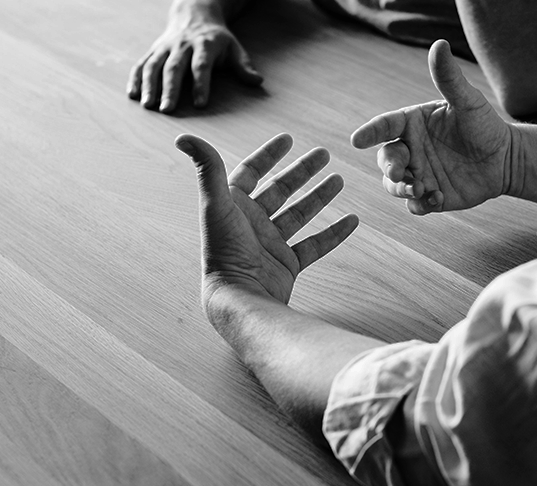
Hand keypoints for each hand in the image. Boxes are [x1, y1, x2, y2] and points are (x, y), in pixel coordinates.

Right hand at [128, 4, 262, 112]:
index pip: (201, 66)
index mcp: (204, 45)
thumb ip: (243, 66)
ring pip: (154, 65)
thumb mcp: (234, 47)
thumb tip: (257, 82)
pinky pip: (141, 63)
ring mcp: (165, 47)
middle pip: (174, 67)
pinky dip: (136, 78)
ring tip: (148, 106)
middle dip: (170, 89)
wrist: (194, 14)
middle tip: (167, 110)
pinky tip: (133, 95)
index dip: (201, 85)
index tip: (200, 104)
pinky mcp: (153, 50)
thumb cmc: (217, 39)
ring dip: (149, 86)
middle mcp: (182, 45)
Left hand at [176, 133, 358, 304]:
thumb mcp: (216, 204)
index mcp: (233, 207)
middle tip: (324, 154)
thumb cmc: (224, 252)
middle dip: (302, 171)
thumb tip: (183, 137)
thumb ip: (207, 168)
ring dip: (319, 197)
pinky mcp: (286, 265)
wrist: (239, 298)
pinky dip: (333, 234)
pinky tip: (352, 221)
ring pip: (299, 215)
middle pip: (280, 190)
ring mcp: (270, 245)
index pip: (251, 172)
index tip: (288, 139)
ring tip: (339, 180)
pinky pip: (314, 246)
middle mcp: (251, 224)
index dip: (268, 155)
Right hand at [350, 39, 512, 214]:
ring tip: (420, 189)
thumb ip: (449, 78)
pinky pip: (415, 205)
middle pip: (385, 159)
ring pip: (394, 185)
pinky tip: (437, 199)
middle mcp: (410, 149)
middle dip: (389, 167)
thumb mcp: (467, 101)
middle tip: (401, 173)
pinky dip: (420, 205)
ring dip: (401, 188)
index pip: (384, 126)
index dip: (369, 132)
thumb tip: (439, 44)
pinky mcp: (429, 196)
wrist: (505, 159)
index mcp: (411, 124)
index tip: (356, 140)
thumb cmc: (484, 125)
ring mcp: (418, 174)